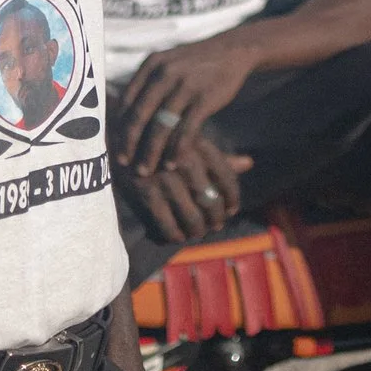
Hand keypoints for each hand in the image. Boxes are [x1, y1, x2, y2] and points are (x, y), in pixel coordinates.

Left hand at [116, 37, 257, 174]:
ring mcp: (185, 86)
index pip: (126, 100)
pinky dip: (177, 150)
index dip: (118, 126)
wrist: (232, 50)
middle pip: (139, 115)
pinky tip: (172, 163)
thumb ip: (148, 83)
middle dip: (129, 143)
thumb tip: (124, 113)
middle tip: (124, 163)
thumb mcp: (168, 63)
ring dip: (151, 152)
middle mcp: (165, 73)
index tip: (114, 145)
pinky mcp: (204, 98)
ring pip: (161, 126)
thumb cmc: (195, 63)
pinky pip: (186, 130)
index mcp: (151, 64)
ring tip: (147, 170)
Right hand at [122, 137, 254, 242]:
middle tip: (215, 225)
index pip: (227, 179)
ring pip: (192, 217)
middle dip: (216, 219)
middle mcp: (186, 164)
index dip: (233, 198)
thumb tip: (249, 163)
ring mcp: (165, 180)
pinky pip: (166, 224)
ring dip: (197, 230)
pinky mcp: (146, 193)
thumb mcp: (191, 142)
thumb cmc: (162, 140)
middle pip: (212, 202)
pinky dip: (174, 234)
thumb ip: (220, 157)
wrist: (121, 134)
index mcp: (200, 148)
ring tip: (197, 232)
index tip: (232, 209)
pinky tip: (176, 236)